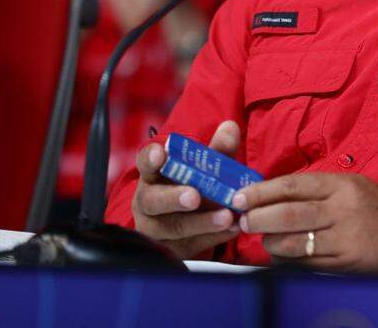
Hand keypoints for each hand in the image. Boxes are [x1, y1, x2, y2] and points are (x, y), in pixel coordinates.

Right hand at [130, 120, 241, 259]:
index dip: (150, 158)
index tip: (160, 154)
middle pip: (153, 200)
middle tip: (194, 196)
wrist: (190, 222)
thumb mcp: (205, 168)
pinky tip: (232, 229)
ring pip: (173, 227)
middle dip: (174, 198)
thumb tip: (231, 127)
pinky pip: (189, 245)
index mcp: (153, 175)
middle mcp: (148, 201)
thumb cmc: (194, 185)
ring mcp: (156, 228)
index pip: (145, 163)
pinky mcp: (170, 249)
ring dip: (202, 222)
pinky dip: (212, 237)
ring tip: (226, 216)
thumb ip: (217, 150)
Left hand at [235, 173, 377, 274]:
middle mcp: (343, 211)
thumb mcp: (354, 186)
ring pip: (293, 242)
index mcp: (343, 186)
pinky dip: (288, 260)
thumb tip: (276, 193)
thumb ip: (320, 188)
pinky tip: (282, 255)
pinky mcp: (344, 264)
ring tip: (263, 239)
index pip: (294, 186)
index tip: (241, 197)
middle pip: (290, 215)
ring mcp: (344, 239)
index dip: (263, 192)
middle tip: (244, 220)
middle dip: (259, 218)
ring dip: (271, 242)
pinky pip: (306, 263)